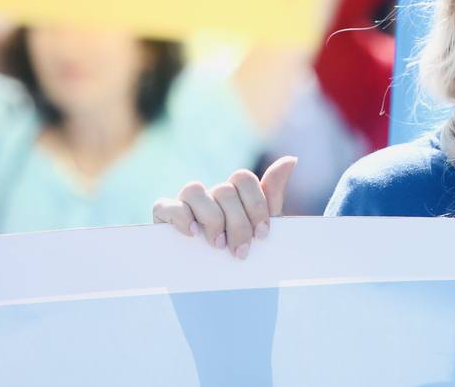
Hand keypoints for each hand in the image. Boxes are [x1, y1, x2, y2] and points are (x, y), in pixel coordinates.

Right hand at [152, 155, 296, 258]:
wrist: (217, 295)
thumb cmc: (242, 256)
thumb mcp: (261, 229)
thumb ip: (272, 196)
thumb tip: (291, 159)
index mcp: (233, 195)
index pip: (243, 178)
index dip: (255, 204)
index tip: (262, 235)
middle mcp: (209, 195)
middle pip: (223, 189)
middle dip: (237, 223)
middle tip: (241, 252)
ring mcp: (185, 206)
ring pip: (194, 189)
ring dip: (211, 218)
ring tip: (218, 245)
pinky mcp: (163, 221)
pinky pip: (164, 205)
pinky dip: (180, 216)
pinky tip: (192, 235)